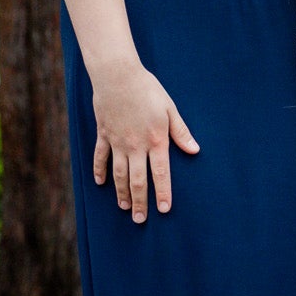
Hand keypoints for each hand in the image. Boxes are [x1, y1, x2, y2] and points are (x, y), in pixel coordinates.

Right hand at [90, 62, 198, 222]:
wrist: (118, 75)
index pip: (161, 173)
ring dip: (122, 192)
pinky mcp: (104, 134)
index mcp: (155, 140)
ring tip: (124, 208)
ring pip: (119, 174)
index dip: (163, 193)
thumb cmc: (147, 89)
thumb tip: (195, 150)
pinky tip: (100, 183)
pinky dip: (100, 171)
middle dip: (140, 202)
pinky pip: (100, 157)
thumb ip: (180, 132)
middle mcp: (135, 146)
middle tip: (140, 219)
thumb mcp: (170, 109)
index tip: (164, 210)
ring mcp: (117, 142)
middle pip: (138, 180)